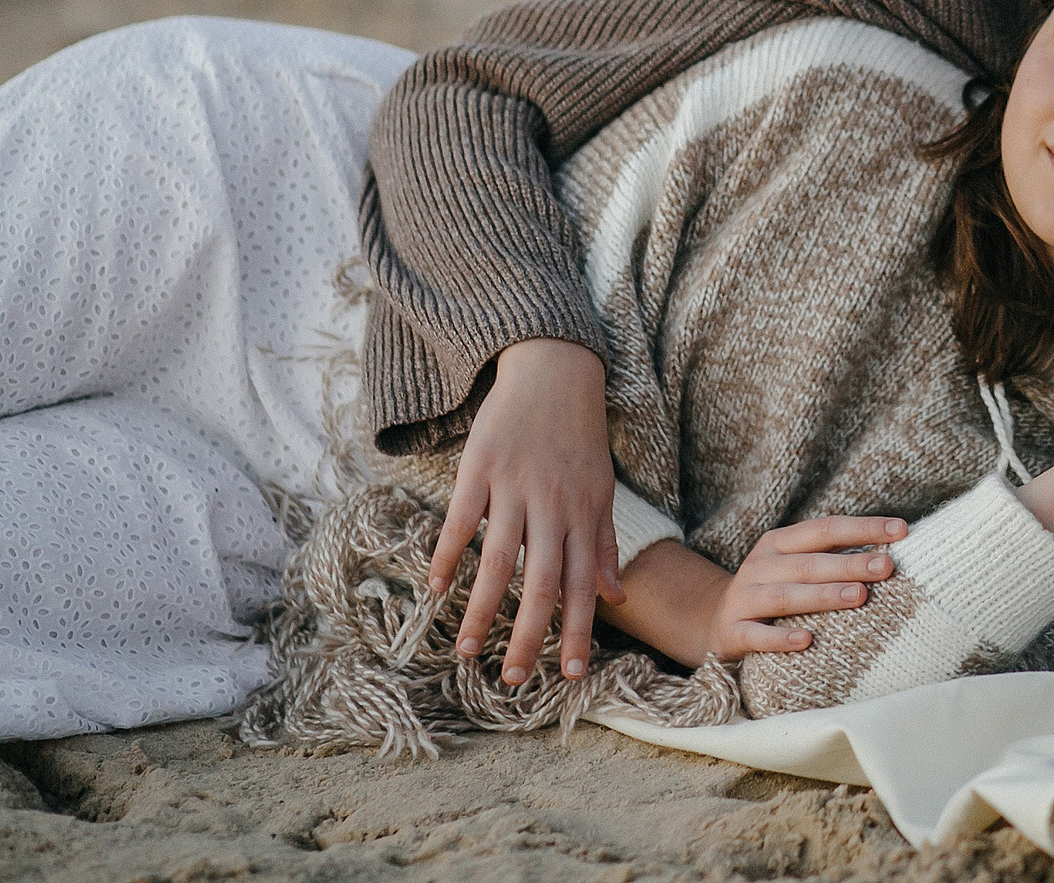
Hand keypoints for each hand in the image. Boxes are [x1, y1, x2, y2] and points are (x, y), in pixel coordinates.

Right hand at [430, 337, 620, 686]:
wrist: (555, 371)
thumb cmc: (578, 438)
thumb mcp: (601, 490)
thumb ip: (603, 544)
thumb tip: (617, 597)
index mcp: (584, 517)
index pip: (583, 587)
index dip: (577, 632)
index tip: (570, 675)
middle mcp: (552, 508)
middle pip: (542, 585)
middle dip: (528, 638)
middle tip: (511, 681)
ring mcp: (515, 488)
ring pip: (498, 561)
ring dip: (482, 611)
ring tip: (467, 652)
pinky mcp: (481, 467)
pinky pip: (463, 519)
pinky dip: (449, 554)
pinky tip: (437, 588)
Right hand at [701, 516, 909, 658]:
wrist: (712, 621)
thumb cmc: (773, 590)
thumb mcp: (795, 566)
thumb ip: (832, 557)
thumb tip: (890, 550)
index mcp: (779, 543)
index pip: (825, 529)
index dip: (863, 527)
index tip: (901, 529)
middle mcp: (760, 566)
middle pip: (809, 563)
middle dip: (850, 564)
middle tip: (886, 566)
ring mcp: (744, 598)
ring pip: (786, 596)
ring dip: (824, 595)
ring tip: (859, 596)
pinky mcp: (732, 632)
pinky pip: (757, 635)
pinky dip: (780, 638)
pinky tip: (807, 640)